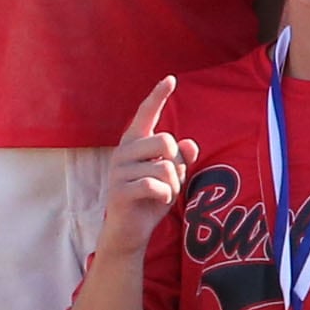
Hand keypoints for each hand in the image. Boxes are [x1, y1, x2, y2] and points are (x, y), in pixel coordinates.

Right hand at [96, 78, 194, 260]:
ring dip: (173, 184)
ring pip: (165, 166)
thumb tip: (191, 143)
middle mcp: (123, 152)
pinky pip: (156, 185)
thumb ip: (180, 159)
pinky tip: (156, 201)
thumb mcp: (171, 177)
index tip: (171, 79)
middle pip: (166, 141)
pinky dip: (166, 196)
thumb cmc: (151, 199)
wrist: (130, 231)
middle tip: (169, 181)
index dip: (158, 96)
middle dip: (177, 165)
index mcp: (135, 144)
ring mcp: (118, 170)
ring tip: (161, 193)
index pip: (146, 114)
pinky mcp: (119, 190)